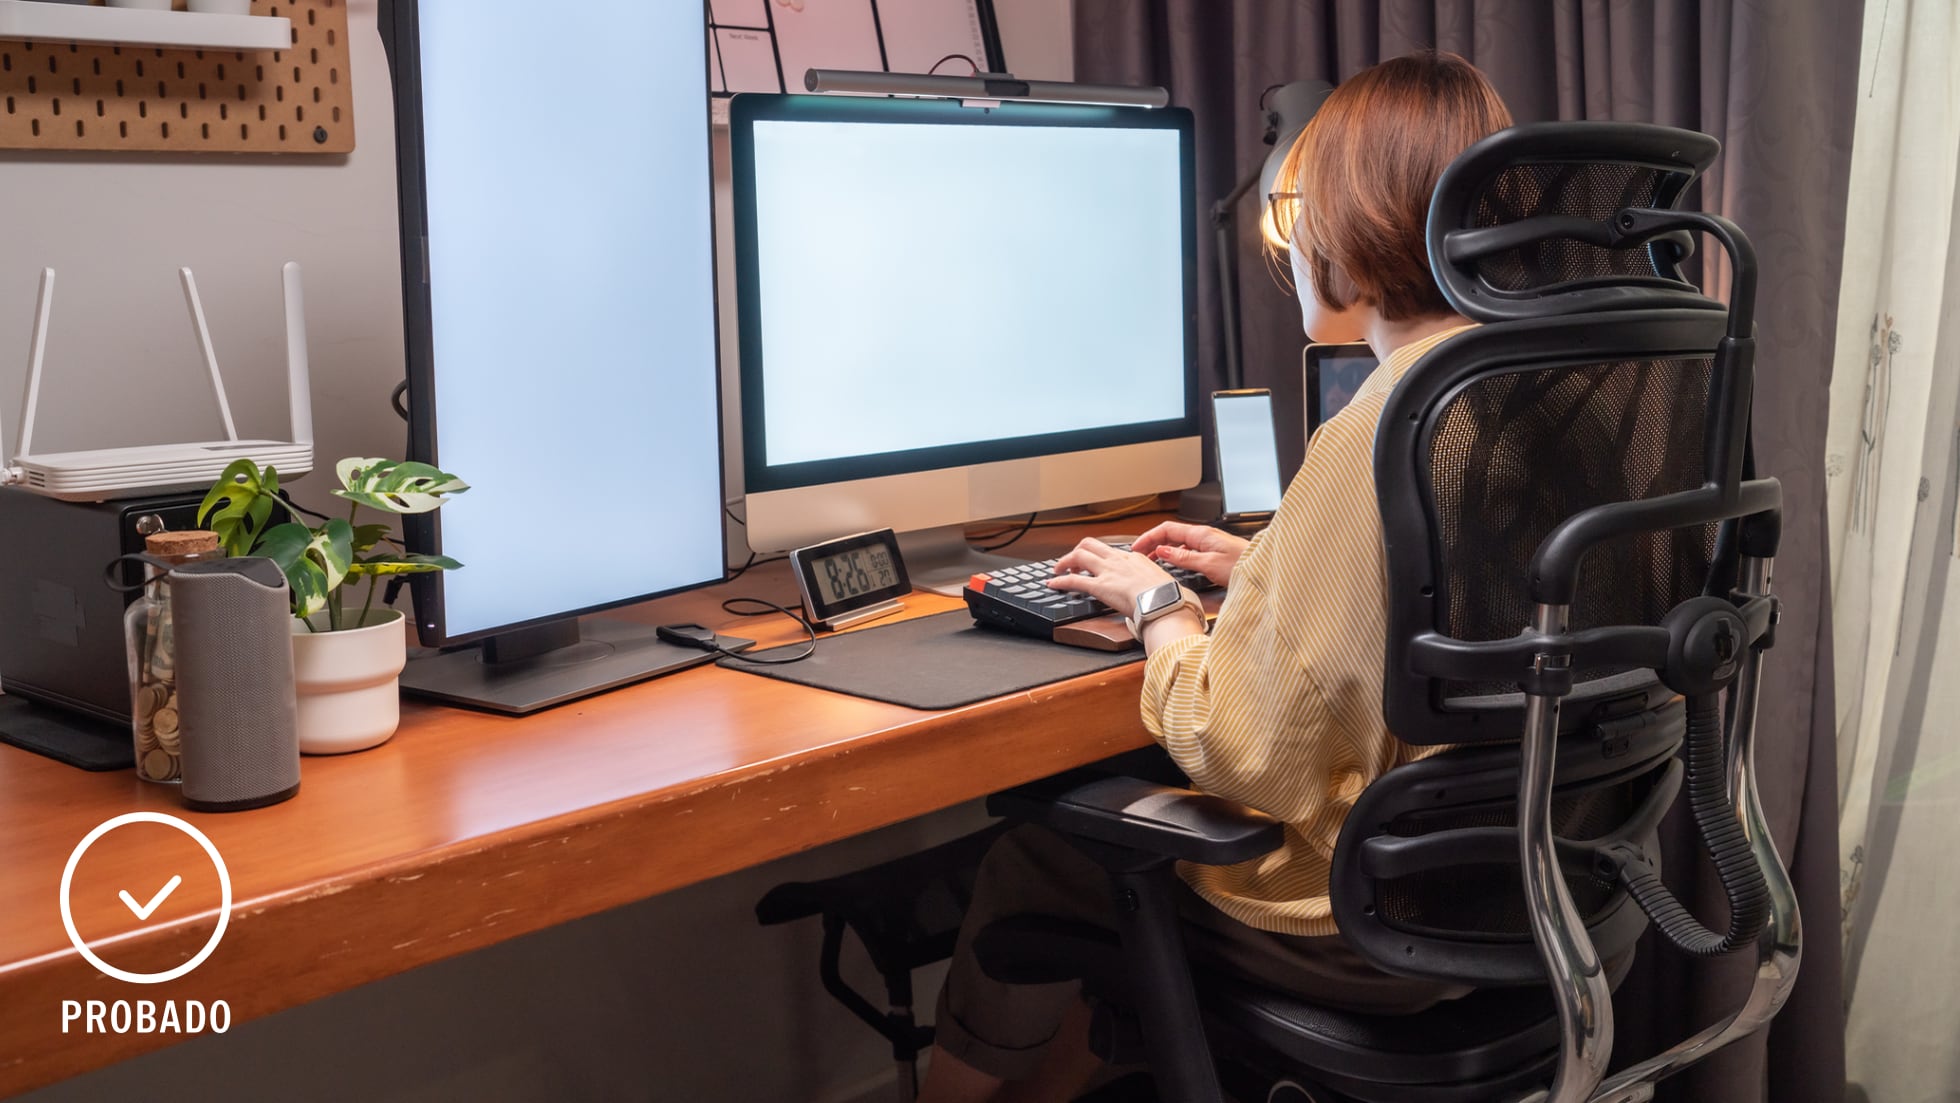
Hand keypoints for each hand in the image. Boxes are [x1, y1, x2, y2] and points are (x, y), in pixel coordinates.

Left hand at [1048, 538, 1175, 618]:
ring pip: (1078, 556)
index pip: (1111, 552)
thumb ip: (1153, 583)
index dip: (1099, 557)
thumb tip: (1156, 593)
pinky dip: (1060, 580)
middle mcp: (1118, 561)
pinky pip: (1073, 580)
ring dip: (1065, 562)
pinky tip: (1053, 584)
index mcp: (1135, 558)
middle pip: (1090, 545)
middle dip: (1077, 551)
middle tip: (1072, 562)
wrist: (1165, 603)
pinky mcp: (1100, 586)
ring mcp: (1108, 571)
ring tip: (1058, 570)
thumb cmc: (1167, 596)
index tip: (1096, 564)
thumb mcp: (1162, 582)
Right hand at [1128, 521, 1248, 587]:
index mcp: (1200, 534)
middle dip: (1152, 542)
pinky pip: (1188, 549)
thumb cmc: (1242, 565)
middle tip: (1140, 555)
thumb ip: (1184, 557)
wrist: (1263, 568)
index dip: (1149, 537)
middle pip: (1171, 534)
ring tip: (1152, 560)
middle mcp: (1203, 536)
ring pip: (1179, 542)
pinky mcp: (1214, 552)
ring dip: (1163, 549)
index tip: (1136, 547)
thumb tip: (1162, 551)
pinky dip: (1175, 554)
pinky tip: (1174, 563)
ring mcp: (1209, 543)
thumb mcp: (1209, 564)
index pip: (1166, 529)